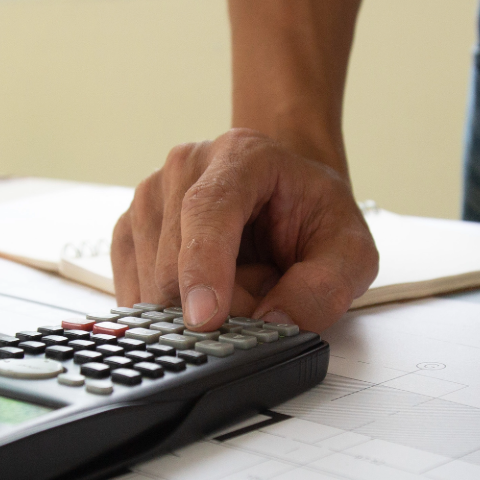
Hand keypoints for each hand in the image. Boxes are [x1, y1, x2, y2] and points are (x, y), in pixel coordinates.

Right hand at [111, 129, 378, 332]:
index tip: (206, 317)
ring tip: (240, 282)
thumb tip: (275, 323)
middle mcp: (184, 167)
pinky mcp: (129, 229)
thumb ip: (325, 287)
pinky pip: (134, 291)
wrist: (285, 190)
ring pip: (151, 284)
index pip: (208, 210)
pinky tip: (203, 292)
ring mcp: (148, 196)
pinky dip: (171, 309)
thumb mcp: (350, 250)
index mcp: (241, 156)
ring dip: (196, 308)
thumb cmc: (312, 212)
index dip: (203, 267)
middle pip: (175, 261)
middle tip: (263, 294)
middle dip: (219, 305)